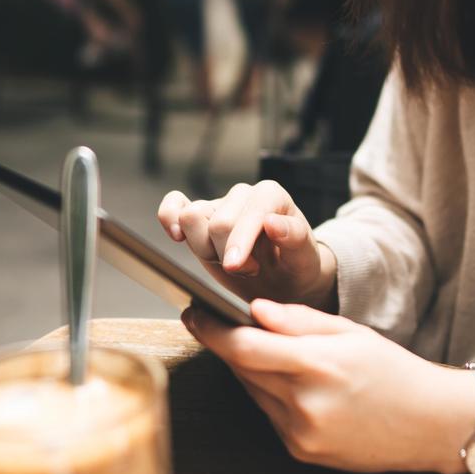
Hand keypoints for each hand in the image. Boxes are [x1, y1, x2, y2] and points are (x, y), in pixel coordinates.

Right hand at [157, 179, 334, 307]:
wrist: (284, 279)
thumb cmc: (296, 265)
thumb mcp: (304, 256)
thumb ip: (293, 236)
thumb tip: (272, 222)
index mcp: (270, 195)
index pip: (246, 212)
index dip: (239, 241)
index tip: (236, 267)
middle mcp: (243, 195)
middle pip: (217, 221)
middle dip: (227, 254)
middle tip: (250, 270)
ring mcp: (219, 205)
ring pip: (191, 217)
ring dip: (205, 249)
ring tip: (230, 262)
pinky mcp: (199, 220)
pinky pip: (174, 205)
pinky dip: (169, 218)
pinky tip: (178, 237)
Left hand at [182, 300, 470, 473]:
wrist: (430, 425)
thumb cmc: (395, 371)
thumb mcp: (352, 333)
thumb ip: (301, 321)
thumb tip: (256, 310)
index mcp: (318, 365)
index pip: (246, 346)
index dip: (212, 330)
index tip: (193, 313)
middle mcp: (305, 404)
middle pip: (243, 370)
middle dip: (229, 346)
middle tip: (220, 324)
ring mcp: (301, 434)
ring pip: (254, 393)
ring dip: (251, 371)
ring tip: (271, 354)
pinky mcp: (302, 452)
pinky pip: (271, 416)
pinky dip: (271, 396)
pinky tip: (294, 386)